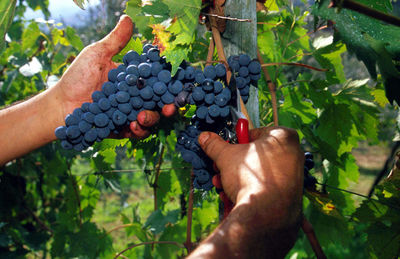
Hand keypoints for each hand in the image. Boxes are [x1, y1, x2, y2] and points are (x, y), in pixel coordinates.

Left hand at [54, 15, 174, 138]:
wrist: (61, 105)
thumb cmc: (77, 77)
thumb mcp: (97, 55)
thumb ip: (115, 41)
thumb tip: (128, 18)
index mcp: (134, 78)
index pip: (158, 79)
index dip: (170, 81)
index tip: (178, 83)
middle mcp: (136, 96)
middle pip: (160, 101)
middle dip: (169, 106)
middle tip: (170, 108)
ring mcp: (131, 113)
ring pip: (152, 118)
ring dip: (151, 118)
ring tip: (141, 118)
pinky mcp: (123, 128)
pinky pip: (138, 132)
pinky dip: (138, 130)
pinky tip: (132, 126)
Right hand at [190, 126, 303, 257]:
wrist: (265, 214)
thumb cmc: (252, 178)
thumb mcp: (226, 156)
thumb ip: (215, 145)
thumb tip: (205, 137)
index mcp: (282, 137)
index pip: (255, 133)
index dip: (236, 143)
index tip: (226, 150)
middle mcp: (294, 154)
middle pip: (255, 155)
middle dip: (233, 165)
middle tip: (219, 169)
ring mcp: (294, 175)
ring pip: (259, 172)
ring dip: (236, 179)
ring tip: (222, 186)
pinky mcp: (291, 194)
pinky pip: (266, 187)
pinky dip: (249, 190)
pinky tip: (233, 197)